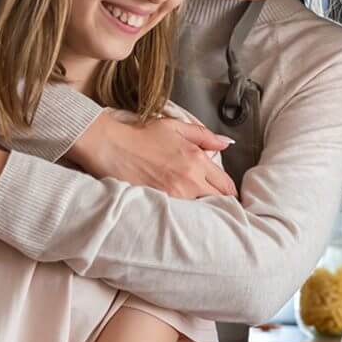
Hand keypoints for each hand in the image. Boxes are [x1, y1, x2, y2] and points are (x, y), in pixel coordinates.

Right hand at [69, 111, 236, 198]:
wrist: (111, 147)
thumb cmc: (141, 136)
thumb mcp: (175, 127)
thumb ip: (204, 135)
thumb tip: (225, 143)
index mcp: (196, 160)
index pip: (226, 185)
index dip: (229, 190)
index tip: (226, 193)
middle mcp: (190, 180)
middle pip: (218, 200)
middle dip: (219, 200)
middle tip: (215, 199)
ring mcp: (175, 194)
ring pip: (201, 209)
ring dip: (203, 207)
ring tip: (197, 203)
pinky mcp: (161, 203)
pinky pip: (183, 213)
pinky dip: (186, 212)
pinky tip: (181, 206)